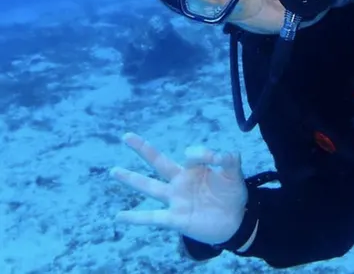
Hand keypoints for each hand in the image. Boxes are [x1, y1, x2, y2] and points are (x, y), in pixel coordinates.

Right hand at [110, 132, 247, 245]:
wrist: (235, 221)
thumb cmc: (231, 194)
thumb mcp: (234, 173)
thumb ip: (229, 159)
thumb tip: (218, 154)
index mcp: (194, 169)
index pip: (191, 154)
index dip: (202, 153)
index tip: (215, 158)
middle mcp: (180, 182)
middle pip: (158, 162)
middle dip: (143, 149)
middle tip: (126, 136)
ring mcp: (176, 200)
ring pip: (150, 187)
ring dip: (131, 179)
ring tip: (114, 171)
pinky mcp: (175, 219)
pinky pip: (152, 218)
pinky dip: (135, 218)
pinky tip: (119, 216)